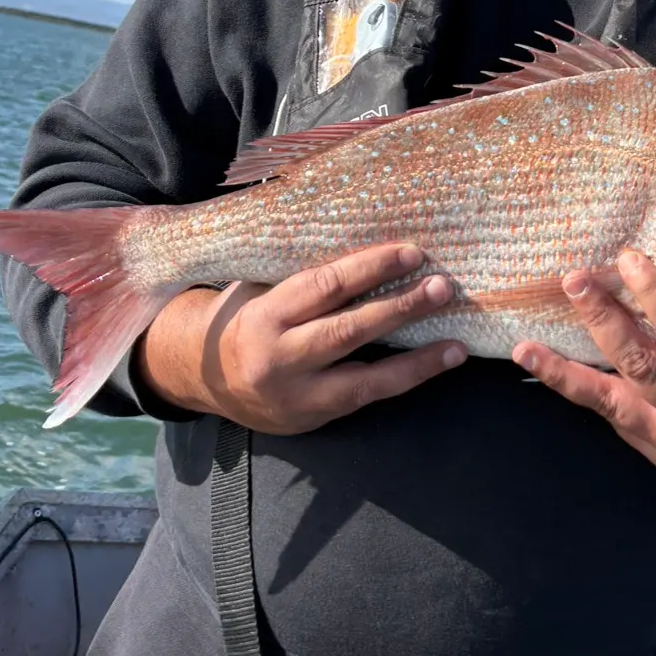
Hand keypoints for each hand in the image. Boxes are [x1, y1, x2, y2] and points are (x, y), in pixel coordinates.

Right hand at [137, 243, 465, 433]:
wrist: (199, 377)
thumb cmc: (242, 313)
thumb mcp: (259, 285)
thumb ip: (304, 272)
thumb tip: (371, 235)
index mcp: (264, 315)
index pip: (324, 287)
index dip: (370, 268)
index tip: (411, 251)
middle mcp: (278, 359)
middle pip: (347, 331)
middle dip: (400, 308)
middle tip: (443, 286)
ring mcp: (295, 396)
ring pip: (363, 379)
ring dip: (416, 359)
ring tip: (456, 344)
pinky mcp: (311, 420)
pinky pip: (364, 400)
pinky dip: (404, 381)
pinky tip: (439, 364)